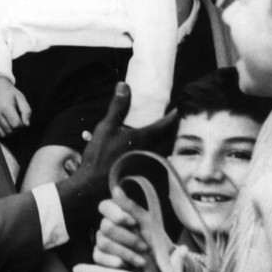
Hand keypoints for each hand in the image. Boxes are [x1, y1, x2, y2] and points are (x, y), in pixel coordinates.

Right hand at [0, 72, 31, 135]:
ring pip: (3, 134)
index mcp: (5, 107)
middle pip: (10, 131)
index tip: (21, 119)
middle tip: (17, 120)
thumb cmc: (9, 91)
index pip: (16, 125)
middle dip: (16, 129)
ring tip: (11, 123)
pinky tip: (5, 123)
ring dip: (9, 131)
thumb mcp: (21, 97)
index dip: (22, 125)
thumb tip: (27, 125)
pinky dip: (2, 130)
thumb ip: (26, 111)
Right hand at [57, 83, 177, 231]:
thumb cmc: (99, 156)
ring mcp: (149, 167)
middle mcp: (151, 152)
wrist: (93, 187)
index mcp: (144, 138)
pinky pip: (157, 164)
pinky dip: (159, 157)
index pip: (165, 125)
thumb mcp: (105, 127)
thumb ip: (117, 107)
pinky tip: (153, 156)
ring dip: (167, 143)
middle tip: (174, 121)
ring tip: (166, 137)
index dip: (173, 116)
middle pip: (169, 139)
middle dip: (172, 129)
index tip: (178, 109)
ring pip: (165, 152)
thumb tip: (124, 84)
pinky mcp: (145, 177)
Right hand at [92, 191, 154, 271]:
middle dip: (127, 238)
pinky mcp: (100, 257)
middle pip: (106, 227)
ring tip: (142, 260)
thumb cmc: (153, 241)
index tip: (134, 222)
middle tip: (144, 246)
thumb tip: (116, 189)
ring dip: (125, 252)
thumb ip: (130, 207)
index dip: (116, 214)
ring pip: (103, 243)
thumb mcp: (147, 222)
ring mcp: (102, 241)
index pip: (104, 206)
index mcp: (116, 213)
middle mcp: (106, 226)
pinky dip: (113, 261)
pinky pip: (98, 257)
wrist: (160, 265)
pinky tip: (126, 265)